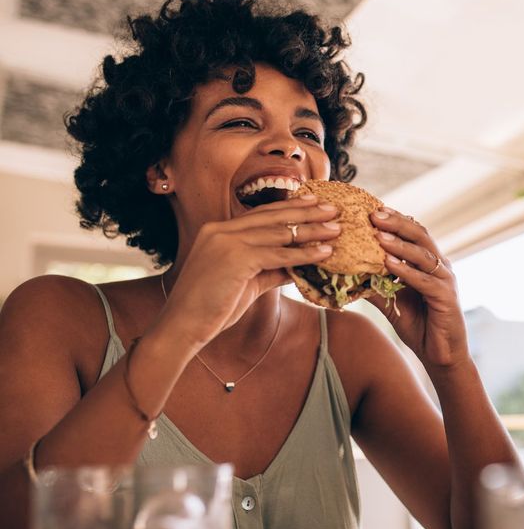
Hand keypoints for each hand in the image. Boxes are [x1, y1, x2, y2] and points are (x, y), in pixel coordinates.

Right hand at [154, 196, 340, 350]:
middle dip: (306, 211)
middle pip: (273, 216)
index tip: (312, 203)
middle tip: (333, 208)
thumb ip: (269, 269)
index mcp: (219, 231)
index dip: (289, 208)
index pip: (261, 214)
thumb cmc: (211, 307)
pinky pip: (278, 254)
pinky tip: (324, 252)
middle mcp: (221, 230)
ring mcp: (227, 241)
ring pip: (279, 232)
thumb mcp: (245, 282)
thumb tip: (297, 266)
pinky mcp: (235, 258)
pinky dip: (304, 254)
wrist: (182, 326)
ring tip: (336, 229)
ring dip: (312, 230)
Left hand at [367, 207, 468, 367]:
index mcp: (428, 262)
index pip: (413, 232)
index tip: (372, 209)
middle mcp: (439, 266)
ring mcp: (445, 280)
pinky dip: (406, 270)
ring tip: (379, 234)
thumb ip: (374, 284)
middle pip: (420, 235)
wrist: (439, 354)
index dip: (394, 219)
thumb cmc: (417, 324)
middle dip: (396, 223)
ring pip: (422, 254)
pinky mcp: (446, 297)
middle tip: (374, 213)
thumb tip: (346, 273)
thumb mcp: (390, 300)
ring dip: (399, 244)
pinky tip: (389, 263)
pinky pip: (424, 280)